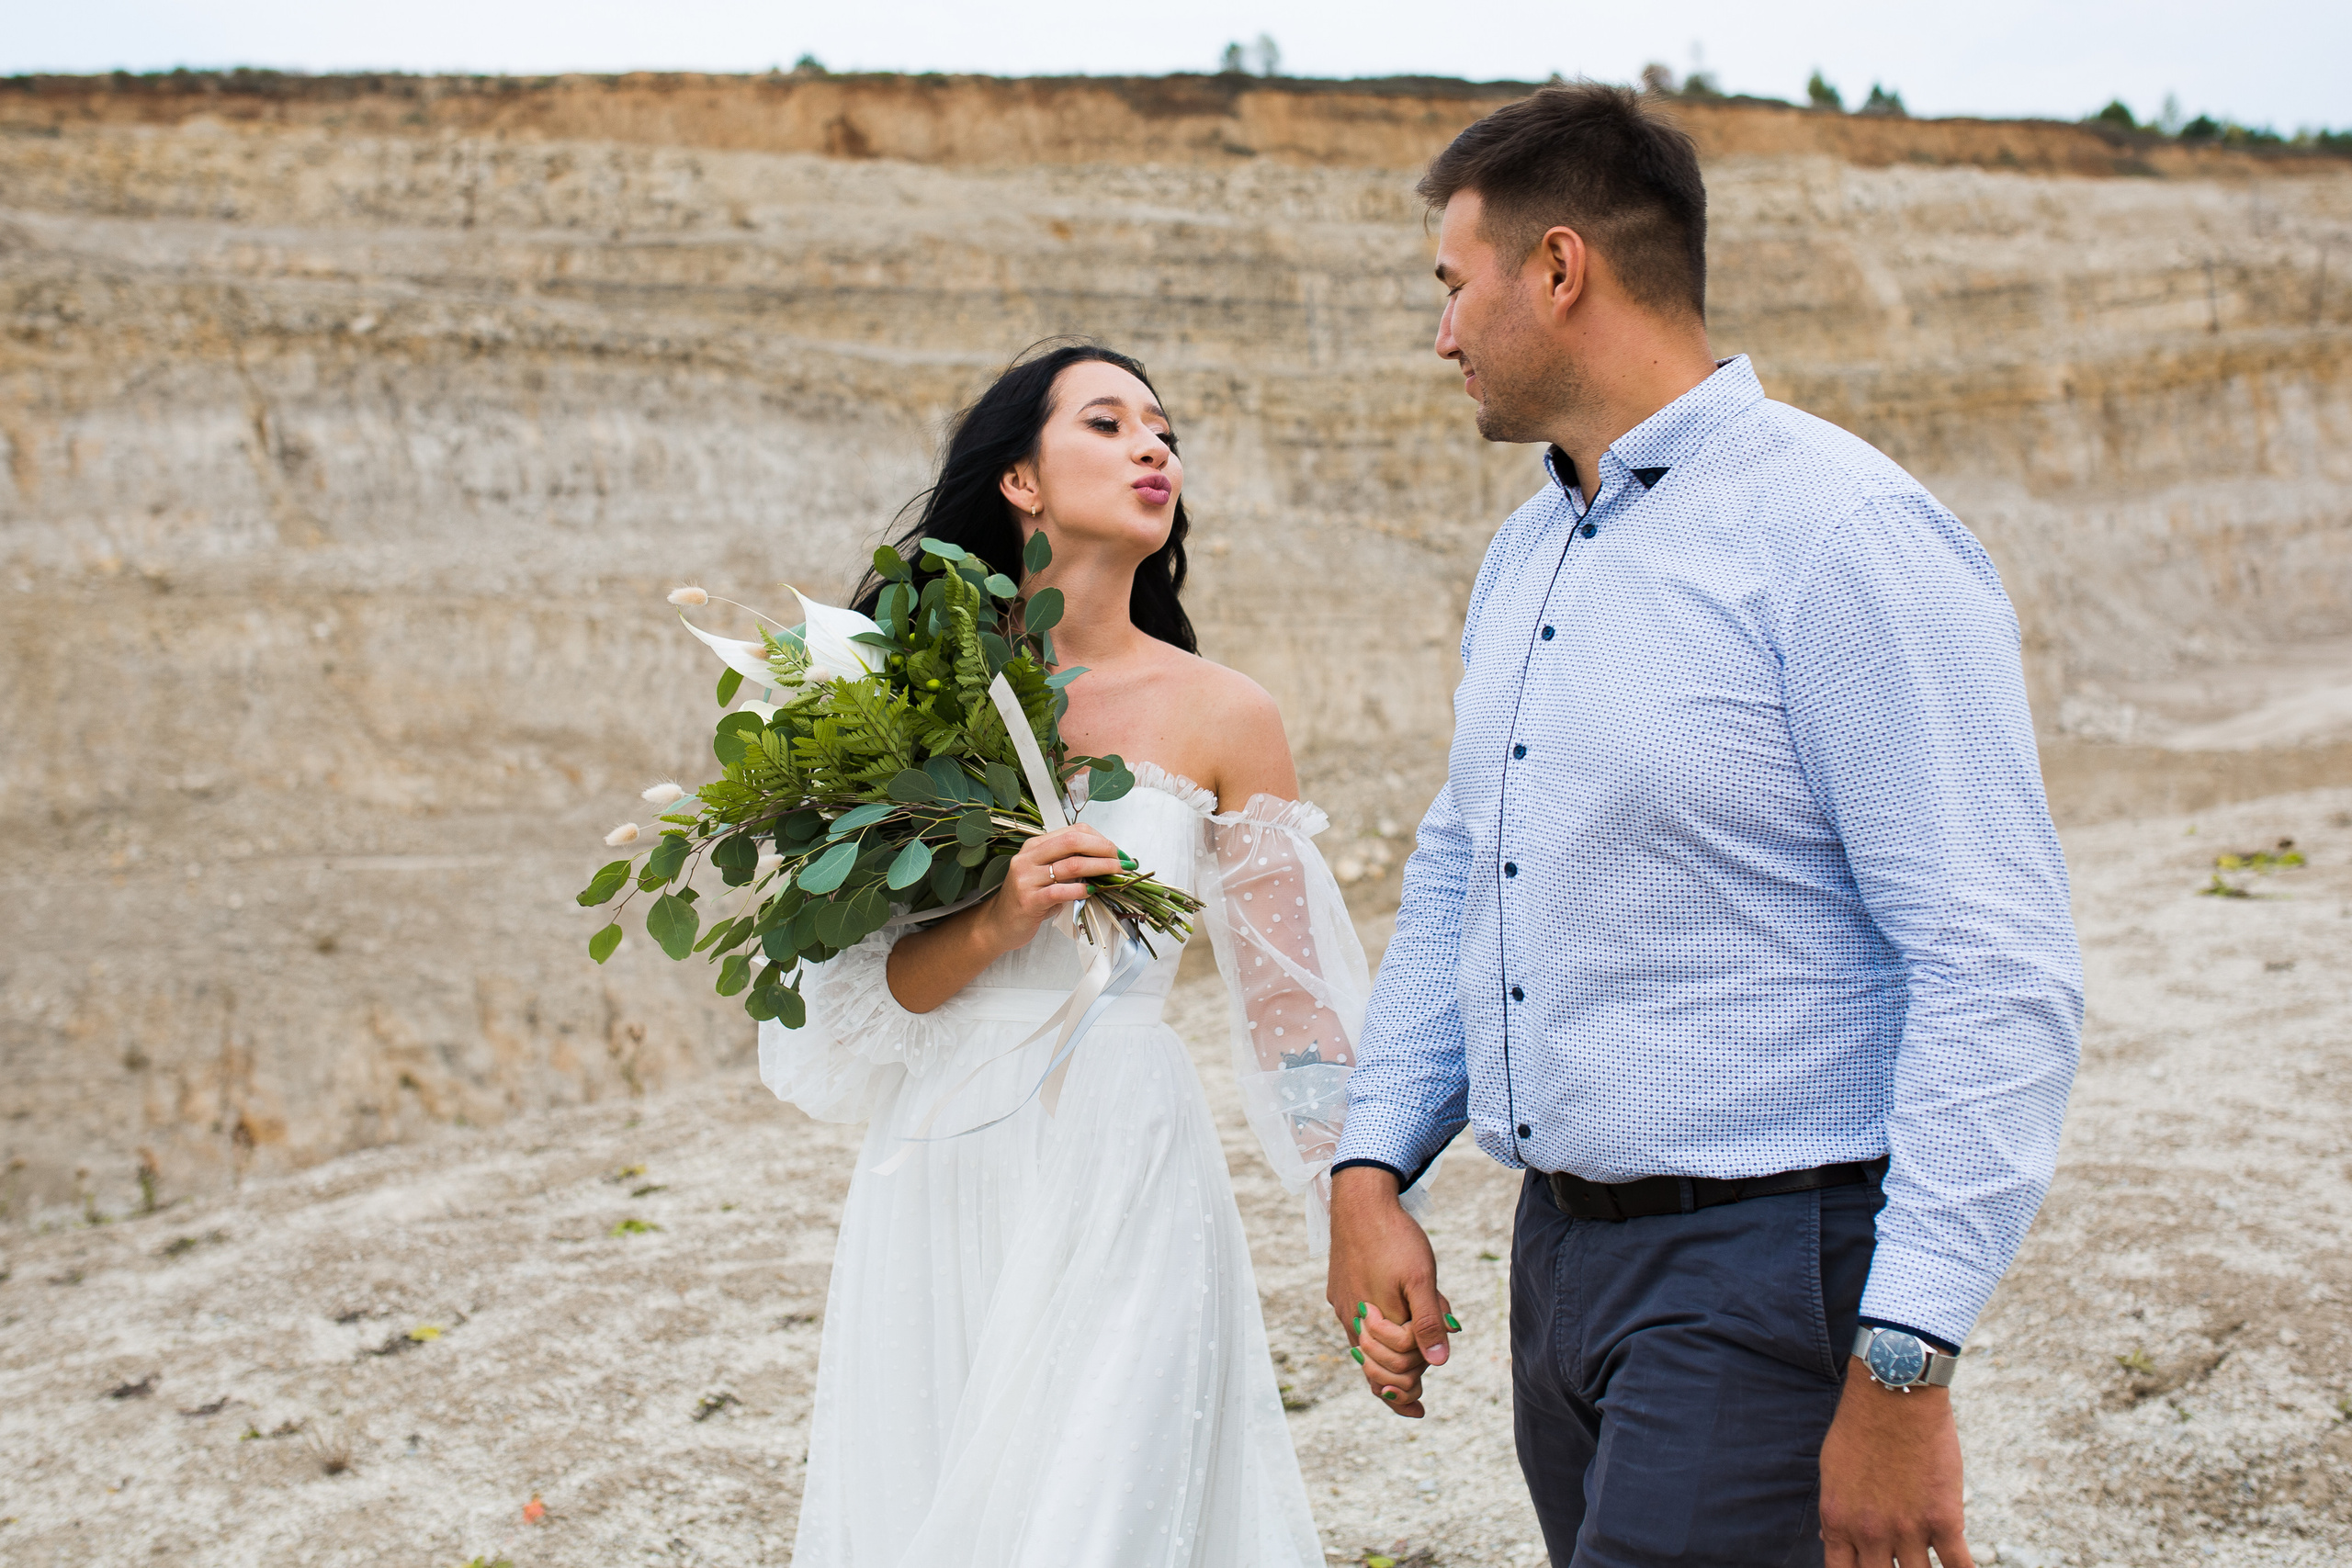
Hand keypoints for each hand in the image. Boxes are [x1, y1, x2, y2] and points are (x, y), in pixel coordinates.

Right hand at [974, 824, 1126, 953]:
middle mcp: (1029, 858)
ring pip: (1072, 865)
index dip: (1100, 839)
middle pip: (1073, 842)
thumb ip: (1068, 865)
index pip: (1073, 831)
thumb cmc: (1028, 899)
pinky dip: (1080, 890)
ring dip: (1100, 868)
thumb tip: (1106, 861)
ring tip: (1117, 874)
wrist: (999, 924)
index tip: (1118, 852)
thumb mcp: (1046, 876)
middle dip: (1104, 849)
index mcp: (1035, 846)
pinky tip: (1092, 892)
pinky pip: (1060, 891)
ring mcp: (1027, 878)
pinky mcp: (1029, 900)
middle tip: (1123, 860)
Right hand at [1325, 1165, 1451, 1417]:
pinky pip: (1357, 1326)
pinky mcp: (1340, 1290)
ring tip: (1412, 1358)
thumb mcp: (1422, 1279)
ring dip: (1389, 1357)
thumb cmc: (1394, 1238)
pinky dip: (1377, 1336)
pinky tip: (1392, 1325)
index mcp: (1373, 1323)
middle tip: (1419, 1390)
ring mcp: (1343, 1305)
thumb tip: (1437, 1365)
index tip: (1421, 1404)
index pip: (1390, 1375)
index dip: (1408, 1390)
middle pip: (1374, 1368)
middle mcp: (1353, 1320)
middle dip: (1398, 1379)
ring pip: (1365, 1347)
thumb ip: (1429, 1322)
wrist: (1360, 1201)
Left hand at [1819, 1359, 1973, 1567]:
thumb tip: (1832, 1542)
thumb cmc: (1860, 1426)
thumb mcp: (1833, 1472)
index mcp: (1838, 1521)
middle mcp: (1870, 1533)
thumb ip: (1837, 1514)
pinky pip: (1958, 1566)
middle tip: (1899, 1565)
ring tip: (1926, 1567)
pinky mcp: (1944, 1520)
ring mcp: (1908, 1530)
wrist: (1894, 1394)